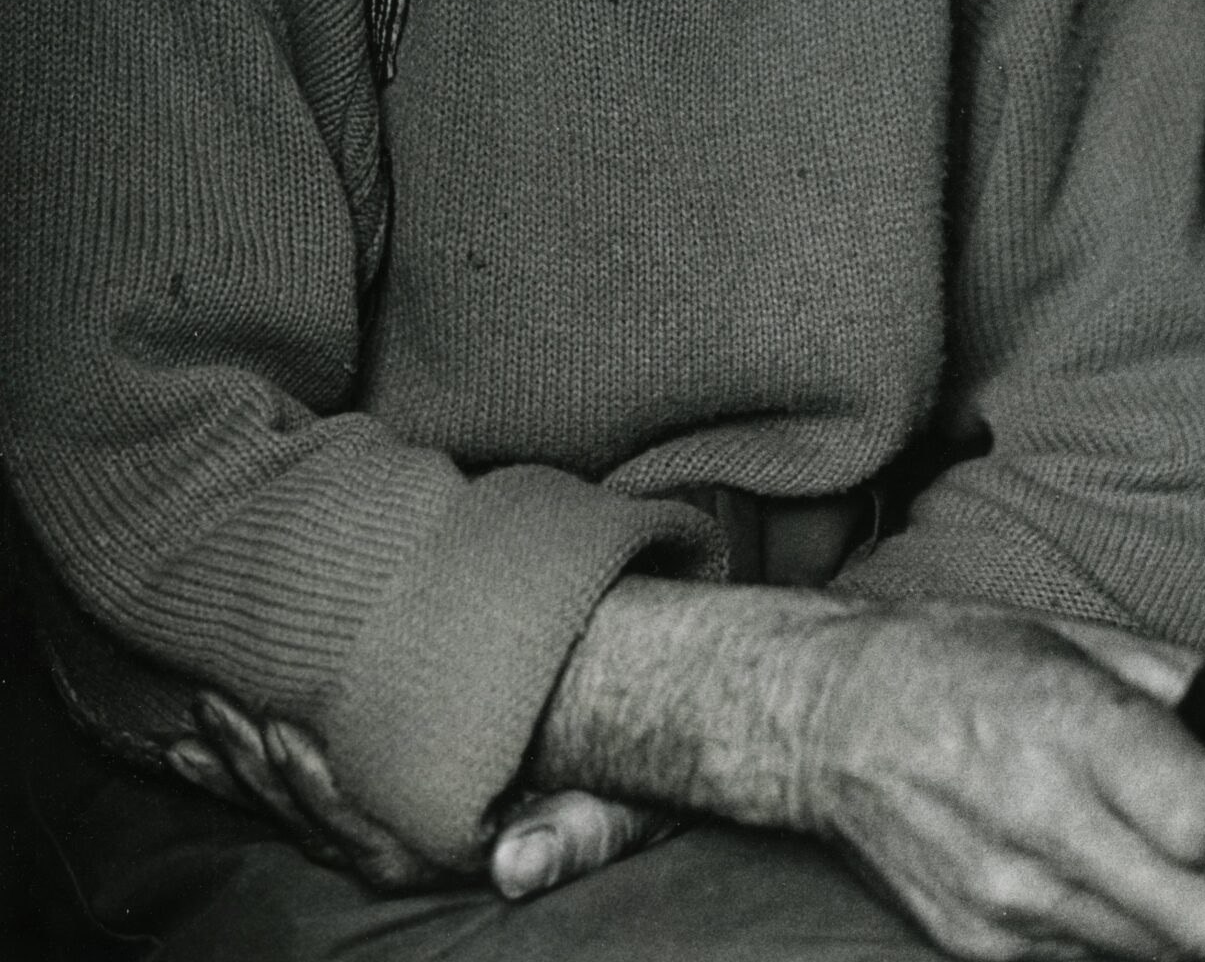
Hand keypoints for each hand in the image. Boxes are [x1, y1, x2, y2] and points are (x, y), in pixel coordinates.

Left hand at [167, 692, 672, 900]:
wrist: (638, 767)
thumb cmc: (625, 788)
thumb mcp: (614, 813)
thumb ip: (569, 839)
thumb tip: (513, 871)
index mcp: (449, 857)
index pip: (364, 835)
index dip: (316, 788)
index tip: (283, 728)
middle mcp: (407, 853)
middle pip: (313, 823)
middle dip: (255, 769)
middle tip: (213, 706)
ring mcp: (386, 829)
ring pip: (295, 812)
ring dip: (240, 770)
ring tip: (194, 722)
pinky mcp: (379, 798)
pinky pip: (302, 793)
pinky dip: (249, 771)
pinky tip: (208, 745)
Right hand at [797, 603, 1204, 960]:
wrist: (830, 719)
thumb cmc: (952, 661)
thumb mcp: (1080, 639)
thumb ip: (1203, 684)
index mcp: (1073, 730)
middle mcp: (1044, 826)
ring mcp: (1011, 901)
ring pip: (1163, 957)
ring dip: (1193, 916)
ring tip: (1174, 854)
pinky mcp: (984, 948)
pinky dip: (1126, 930)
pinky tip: (1106, 871)